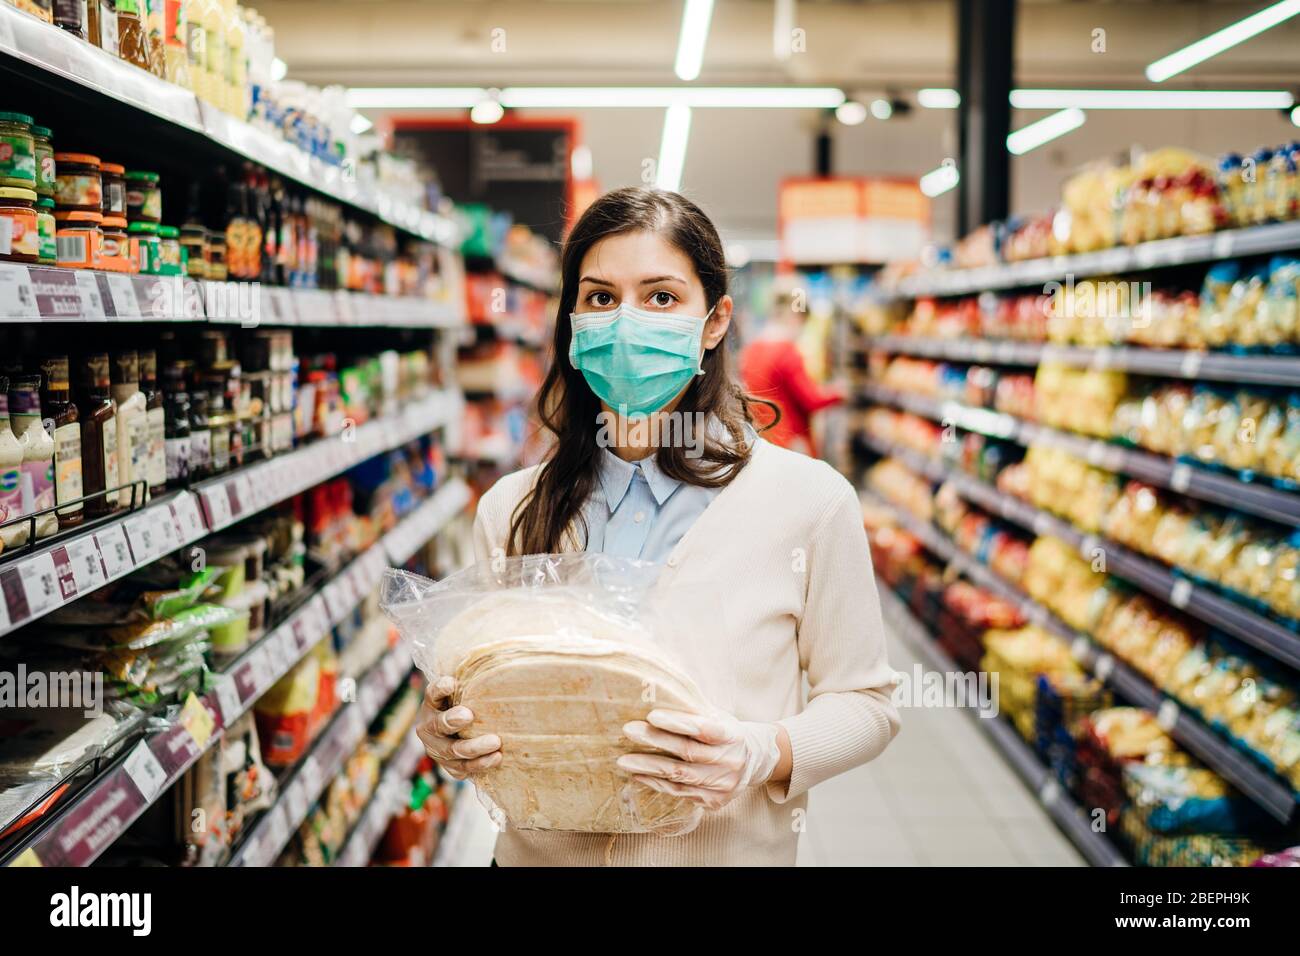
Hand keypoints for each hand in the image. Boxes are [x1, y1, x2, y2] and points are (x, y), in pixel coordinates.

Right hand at [416, 676, 501, 780]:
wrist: (460, 734)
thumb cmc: (470, 702)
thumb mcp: (467, 689)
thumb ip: (476, 677)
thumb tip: (507, 651)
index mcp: (432, 703)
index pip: (432, 693)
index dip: (441, 688)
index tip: (453, 682)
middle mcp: (429, 727)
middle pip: (438, 726)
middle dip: (452, 720)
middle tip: (468, 715)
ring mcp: (437, 750)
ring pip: (452, 752)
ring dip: (473, 748)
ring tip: (495, 742)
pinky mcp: (449, 766)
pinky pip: (462, 769)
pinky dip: (479, 765)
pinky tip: (496, 758)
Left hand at [616, 709, 780, 810]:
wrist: (753, 763)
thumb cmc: (726, 733)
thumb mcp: (719, 717)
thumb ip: (695, 711)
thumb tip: (658, 692)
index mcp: (732, 735)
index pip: (704, 728)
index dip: (678, 722)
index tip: (651, 715)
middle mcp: (730, 761)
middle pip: (688, 753)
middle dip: (655, 741)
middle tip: (628, 731)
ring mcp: (722, 784)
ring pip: (680, 776)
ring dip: (648, 767)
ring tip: (624, 760)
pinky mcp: (714, 801)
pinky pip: (679, 792)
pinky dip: (656, 783)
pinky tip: (638, 775)